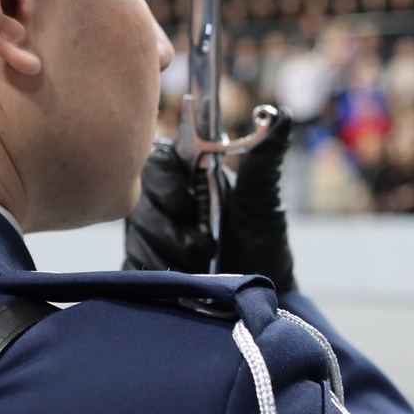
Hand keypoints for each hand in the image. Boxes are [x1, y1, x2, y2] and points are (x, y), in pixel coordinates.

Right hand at [124, 110, 296, 291]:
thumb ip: (263, 159)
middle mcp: (161, 201)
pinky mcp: (142, 267)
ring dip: (171, 255)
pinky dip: (160, 275)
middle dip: (171, 229)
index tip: (187, 205)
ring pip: (137, 237)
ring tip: (204, 266)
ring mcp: (148, 234)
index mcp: (188, 176)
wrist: (260, 299)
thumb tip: (280, 114)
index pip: (156, 162)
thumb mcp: (263, 201)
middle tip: (207, 246)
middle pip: (141, 202)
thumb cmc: (262, 244)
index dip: (166, 183)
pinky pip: (133, 267)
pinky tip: (184, 282)